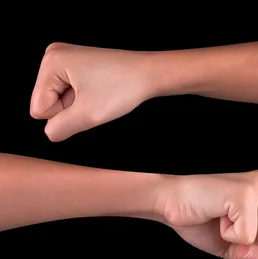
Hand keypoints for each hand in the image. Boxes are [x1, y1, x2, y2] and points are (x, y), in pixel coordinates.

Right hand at [30, 43, 153, 140]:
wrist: (147, 74)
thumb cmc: (123, 87)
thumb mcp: (87, 116)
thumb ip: (60, 128)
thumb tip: (49, 133)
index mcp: (50, 62)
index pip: (38, 110)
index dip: (63, 115)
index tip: (85, 103)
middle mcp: (52, 55)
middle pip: (45, 103)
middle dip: (69, 109)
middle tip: (92, 99)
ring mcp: (63, 58)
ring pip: (56, 101)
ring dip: (76, 106)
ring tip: (96, 95)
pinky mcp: (73, 64)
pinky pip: (67, 94)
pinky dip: (82, 99)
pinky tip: (97, 91)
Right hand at [160, 169, 257, 258]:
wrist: (168, 203)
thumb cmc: (198, 220)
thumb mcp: (231, 245)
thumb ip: (250, 255)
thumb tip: (255, 257)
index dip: (254, 242)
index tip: (230, 225)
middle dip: (247, 241)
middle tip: (222, 221)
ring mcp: (256, 186)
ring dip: (237, 237)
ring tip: (220, 217)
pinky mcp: (245, 193)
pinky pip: (248, 236)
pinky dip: (228, 235)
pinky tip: (216, 215)